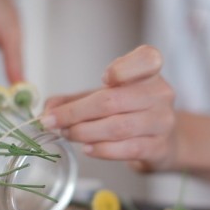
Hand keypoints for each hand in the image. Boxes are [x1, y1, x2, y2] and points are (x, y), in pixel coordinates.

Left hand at [42, 45, 176, 171]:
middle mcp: (160, 94)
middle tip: (54, 121)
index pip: (148, 59)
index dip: (123, 68)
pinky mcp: (158, 147)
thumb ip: (73, 100)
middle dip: (77, 112)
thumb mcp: (103, 96)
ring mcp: (162, 121)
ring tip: (67, 134)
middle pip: (115, 100)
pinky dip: (102, 150)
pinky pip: (127, 149)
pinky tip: (87, 149)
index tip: (103, 79)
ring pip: (118, 127)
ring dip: (85, 132)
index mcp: (150, 71)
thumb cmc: (129, 112)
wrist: (161, 140)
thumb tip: (47, 110)